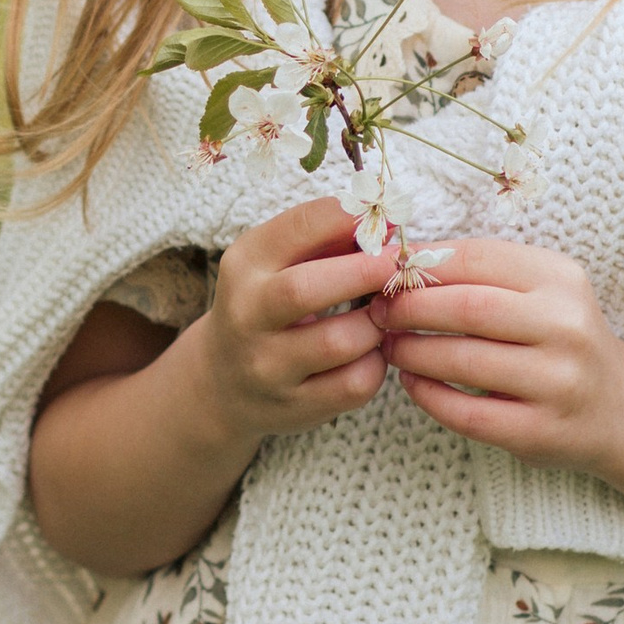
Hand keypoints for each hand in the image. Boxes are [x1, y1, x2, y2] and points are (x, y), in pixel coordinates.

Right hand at [186, 194, 395, 460]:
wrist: (223, 382)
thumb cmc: (267, 306)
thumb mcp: (275, 263)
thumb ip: (325, 238)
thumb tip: (390, 221)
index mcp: (244, 265)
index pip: (297, 228)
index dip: (349, 218)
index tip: (388, 216)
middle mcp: (246, 316)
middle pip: (306, 289)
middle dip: (365, 271)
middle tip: (400, 264)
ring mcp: (267, 367)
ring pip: (339, 343)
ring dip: (376, 324)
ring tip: (384, 313)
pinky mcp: (294, 407)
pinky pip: (354, 385)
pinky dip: (375, 364)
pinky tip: (371, 351)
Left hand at [379, 234, 623, 469]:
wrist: (618, 409)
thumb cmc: (557, 339)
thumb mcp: (540, 292)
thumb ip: (481, 274)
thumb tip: (398, 259)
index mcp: (562, 279)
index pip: (476, 258)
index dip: (421, 263)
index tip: (383, 271)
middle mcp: (567, 327)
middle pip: (467, 308)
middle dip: (409, 307)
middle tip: (377, 311)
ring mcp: (558, 383)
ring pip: (462, 361)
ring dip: (412, 350)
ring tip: (390, 345)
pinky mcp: (541, 432)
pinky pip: (466, 413)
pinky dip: (428, 394)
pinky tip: (413, 381)